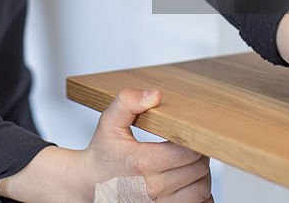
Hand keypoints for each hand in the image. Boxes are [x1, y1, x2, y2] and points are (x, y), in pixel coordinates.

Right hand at [0, 88, 211, 201]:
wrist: (88, 185)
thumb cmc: (102, 155)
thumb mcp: (108, 123)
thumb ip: (128, 102)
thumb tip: (154, 95)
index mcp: (140, 162)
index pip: (188, 152)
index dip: (194, 141)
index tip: (187, 136)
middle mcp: (151, 189)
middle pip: (198, 171)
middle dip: (198, 156)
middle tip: (189, 148)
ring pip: (201, 190)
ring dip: (201, 176)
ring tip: (189, 165)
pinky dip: (200, 196)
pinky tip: (187, 184)